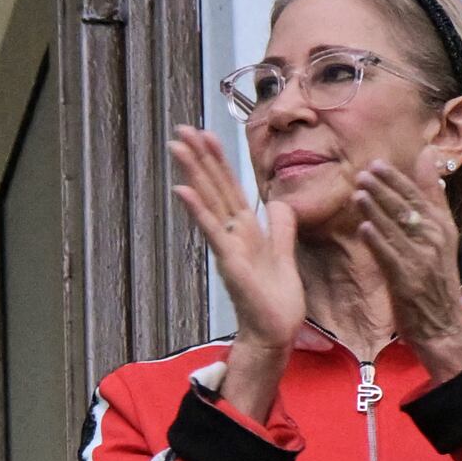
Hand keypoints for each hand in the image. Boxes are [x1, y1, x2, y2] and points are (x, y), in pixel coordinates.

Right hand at [166, 124, 302, 405]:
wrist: (274, 330)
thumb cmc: (276, 299)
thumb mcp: (284, 253)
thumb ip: (281, 226)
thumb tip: (280, 203)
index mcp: (246, 229)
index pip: (230, 187)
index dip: (218, 161)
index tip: (206, 135)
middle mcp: (233, 233)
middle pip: (215, 187)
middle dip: (199, 157)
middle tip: (180, 130)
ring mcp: (228, 245)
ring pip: (210, 200)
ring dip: (193, 172)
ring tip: (177, 147)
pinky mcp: (229, 260)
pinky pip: (212, 230)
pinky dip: (198, 210)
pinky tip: (182, 190)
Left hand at [348, 159, 461, 381]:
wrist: (444, 325)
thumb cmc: (436, 281)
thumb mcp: (440, 237)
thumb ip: (431, 199)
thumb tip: (429, 160)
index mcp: (442, 227)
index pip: (417, 196)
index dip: (396, 179)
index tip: (376, 164)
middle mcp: (434, 239)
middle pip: (405, 208)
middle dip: (384, 189)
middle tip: (363, 173)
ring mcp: (421, 259)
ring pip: (396, 229)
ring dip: (376, 210)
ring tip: (358, 193)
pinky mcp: (407, 280)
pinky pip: (389, 256)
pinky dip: (377, 241)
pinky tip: (364, 228)